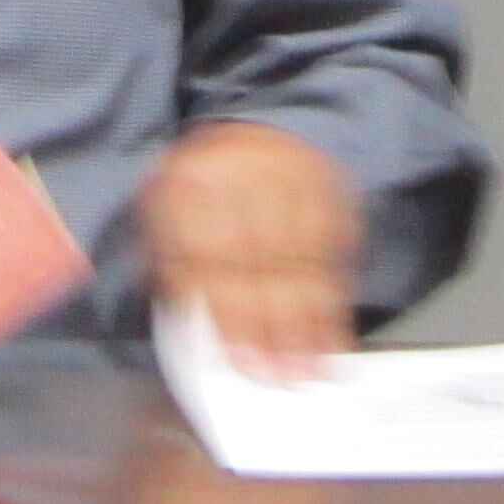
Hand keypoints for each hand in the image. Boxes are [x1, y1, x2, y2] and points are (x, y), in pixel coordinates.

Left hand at [143, 121, 360, 376]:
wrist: (245, 125)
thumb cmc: (201, 193)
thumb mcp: (165, 220)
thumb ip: (178, 272)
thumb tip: (203, 337)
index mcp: (189, 182)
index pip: (211, 259)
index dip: (231, 318)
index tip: (246, 363)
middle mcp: (241, 172)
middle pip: (263, 263)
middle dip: (277, 329)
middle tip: (288, 378)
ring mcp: (290, 170)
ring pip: (306, 257)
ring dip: (314, 320)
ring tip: (317, 367)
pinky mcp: (327, 177)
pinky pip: (338, 240)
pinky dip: (338, 287)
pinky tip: (337, 324)